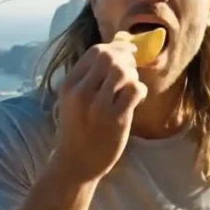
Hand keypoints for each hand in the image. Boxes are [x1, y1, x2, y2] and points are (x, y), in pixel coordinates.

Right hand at [53, 41, 147, 181]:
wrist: (76, 163)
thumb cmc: (79, 128)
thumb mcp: (75, 99)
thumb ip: (91, 76)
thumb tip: (121, 46)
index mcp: (69, 84)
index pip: (96, 51)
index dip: (116, 47)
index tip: (128, 52)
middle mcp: (81, 92)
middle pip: (110, 57)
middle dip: (127, 58)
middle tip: (132, 69)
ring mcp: (98, 106)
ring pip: (123, 71)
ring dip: (133, 75)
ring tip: (131, 87)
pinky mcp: (115, 119)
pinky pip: (135, 90)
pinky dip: (141, 90)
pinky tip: (137, 99)